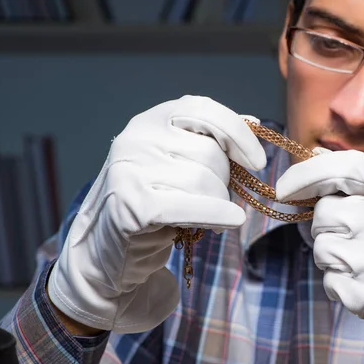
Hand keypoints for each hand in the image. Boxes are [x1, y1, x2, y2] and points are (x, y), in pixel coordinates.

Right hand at [48, 95, 266, 333]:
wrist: (106, 252)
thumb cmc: (152, 204)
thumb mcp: (179, 165)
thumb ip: (212, 142)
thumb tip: (254, 122)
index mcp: (151, 120)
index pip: (204, 110)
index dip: (237, 134)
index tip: (257, 162)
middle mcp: (137, 137)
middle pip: (209, 153)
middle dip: (224, 182)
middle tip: (215, 201)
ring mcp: (129, 169)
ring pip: (204, 181)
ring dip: (217, 204)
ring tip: (205, 217)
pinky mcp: (131, 204)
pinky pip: (191, 206)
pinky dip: (216, 214)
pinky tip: (230, 221)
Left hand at [275, 149, 363, 363]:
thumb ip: (358, 181)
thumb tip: (313, 153)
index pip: (341, 167)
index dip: (306, 174)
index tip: (284, 188)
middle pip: (324, 214)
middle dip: (328, 227)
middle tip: (357, 238)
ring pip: (322, 249)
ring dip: (334, 258)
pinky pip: (330, 282)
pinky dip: (341, 285)